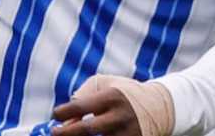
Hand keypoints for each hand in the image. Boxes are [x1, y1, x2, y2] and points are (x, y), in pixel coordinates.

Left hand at [51, 75, 171, 135]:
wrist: (160, 106)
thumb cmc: (125, 92)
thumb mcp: (108, 83)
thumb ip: (85, 93)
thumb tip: (67, 116)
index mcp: (112, 96)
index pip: (82, 106)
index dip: (64, 112)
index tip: (56, 114)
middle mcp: (120, 116)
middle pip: (88, 129)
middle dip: (67, 132)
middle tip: (55, 132)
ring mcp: (127, 133)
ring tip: (71, 135)